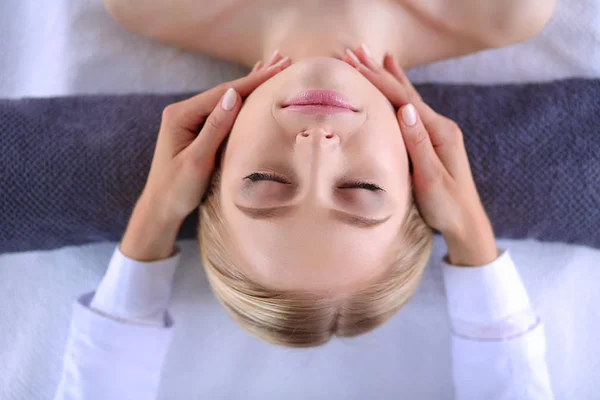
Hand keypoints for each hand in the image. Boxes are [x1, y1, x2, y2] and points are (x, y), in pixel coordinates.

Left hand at [121, 55, 291, 260]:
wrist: (160, 209)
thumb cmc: (176, 189)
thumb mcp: (197, 160)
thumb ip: (215, 127)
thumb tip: (233, 95)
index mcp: (180, 115)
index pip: (223, 94)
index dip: (252, 82)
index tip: (277, 69)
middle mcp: (183, 112)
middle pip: (226, 91)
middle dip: (255, 77)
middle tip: (282, 60)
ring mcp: (189, 120)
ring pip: (226, 99)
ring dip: (250, 85)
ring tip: (273, 67)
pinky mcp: (196, 131)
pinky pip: (223, 112)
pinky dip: (242, 100)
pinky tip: (251, 89)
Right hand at [344, 47, 496, 265]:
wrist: (466, 223)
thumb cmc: (447, 205)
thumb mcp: (431, 177)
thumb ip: (418, 143)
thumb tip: (405, 109)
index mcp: (439, 132)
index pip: (404, 100)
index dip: (379, 81)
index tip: (356, 66)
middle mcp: (440, 127)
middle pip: (406, 92)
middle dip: (381, 72)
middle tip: (357, 51)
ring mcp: (437, 133)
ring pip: (409, 98)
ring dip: (391, 78)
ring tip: (379, 57)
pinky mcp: (432, 142)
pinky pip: (412, 112)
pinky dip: (401, 96)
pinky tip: (397, 91)